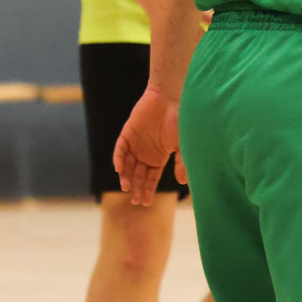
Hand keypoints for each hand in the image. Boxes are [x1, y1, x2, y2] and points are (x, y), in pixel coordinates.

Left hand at [114, 87, 183, 206]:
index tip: (145, 203)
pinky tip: (119, 169)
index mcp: (159, 157)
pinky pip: (120, 149)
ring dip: (126, 176)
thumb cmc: (180, 121)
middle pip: (138, 175)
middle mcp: (146, 153)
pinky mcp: (127, 133)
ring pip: (127, 165)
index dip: (147, 190)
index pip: (151, 178)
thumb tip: (182, 183)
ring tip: (126, 187)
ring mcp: (136, 144)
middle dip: (136, 188)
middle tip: (135, 200)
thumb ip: (181, 163)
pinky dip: (118, 159)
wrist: (170, 98)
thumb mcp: (182, 145)